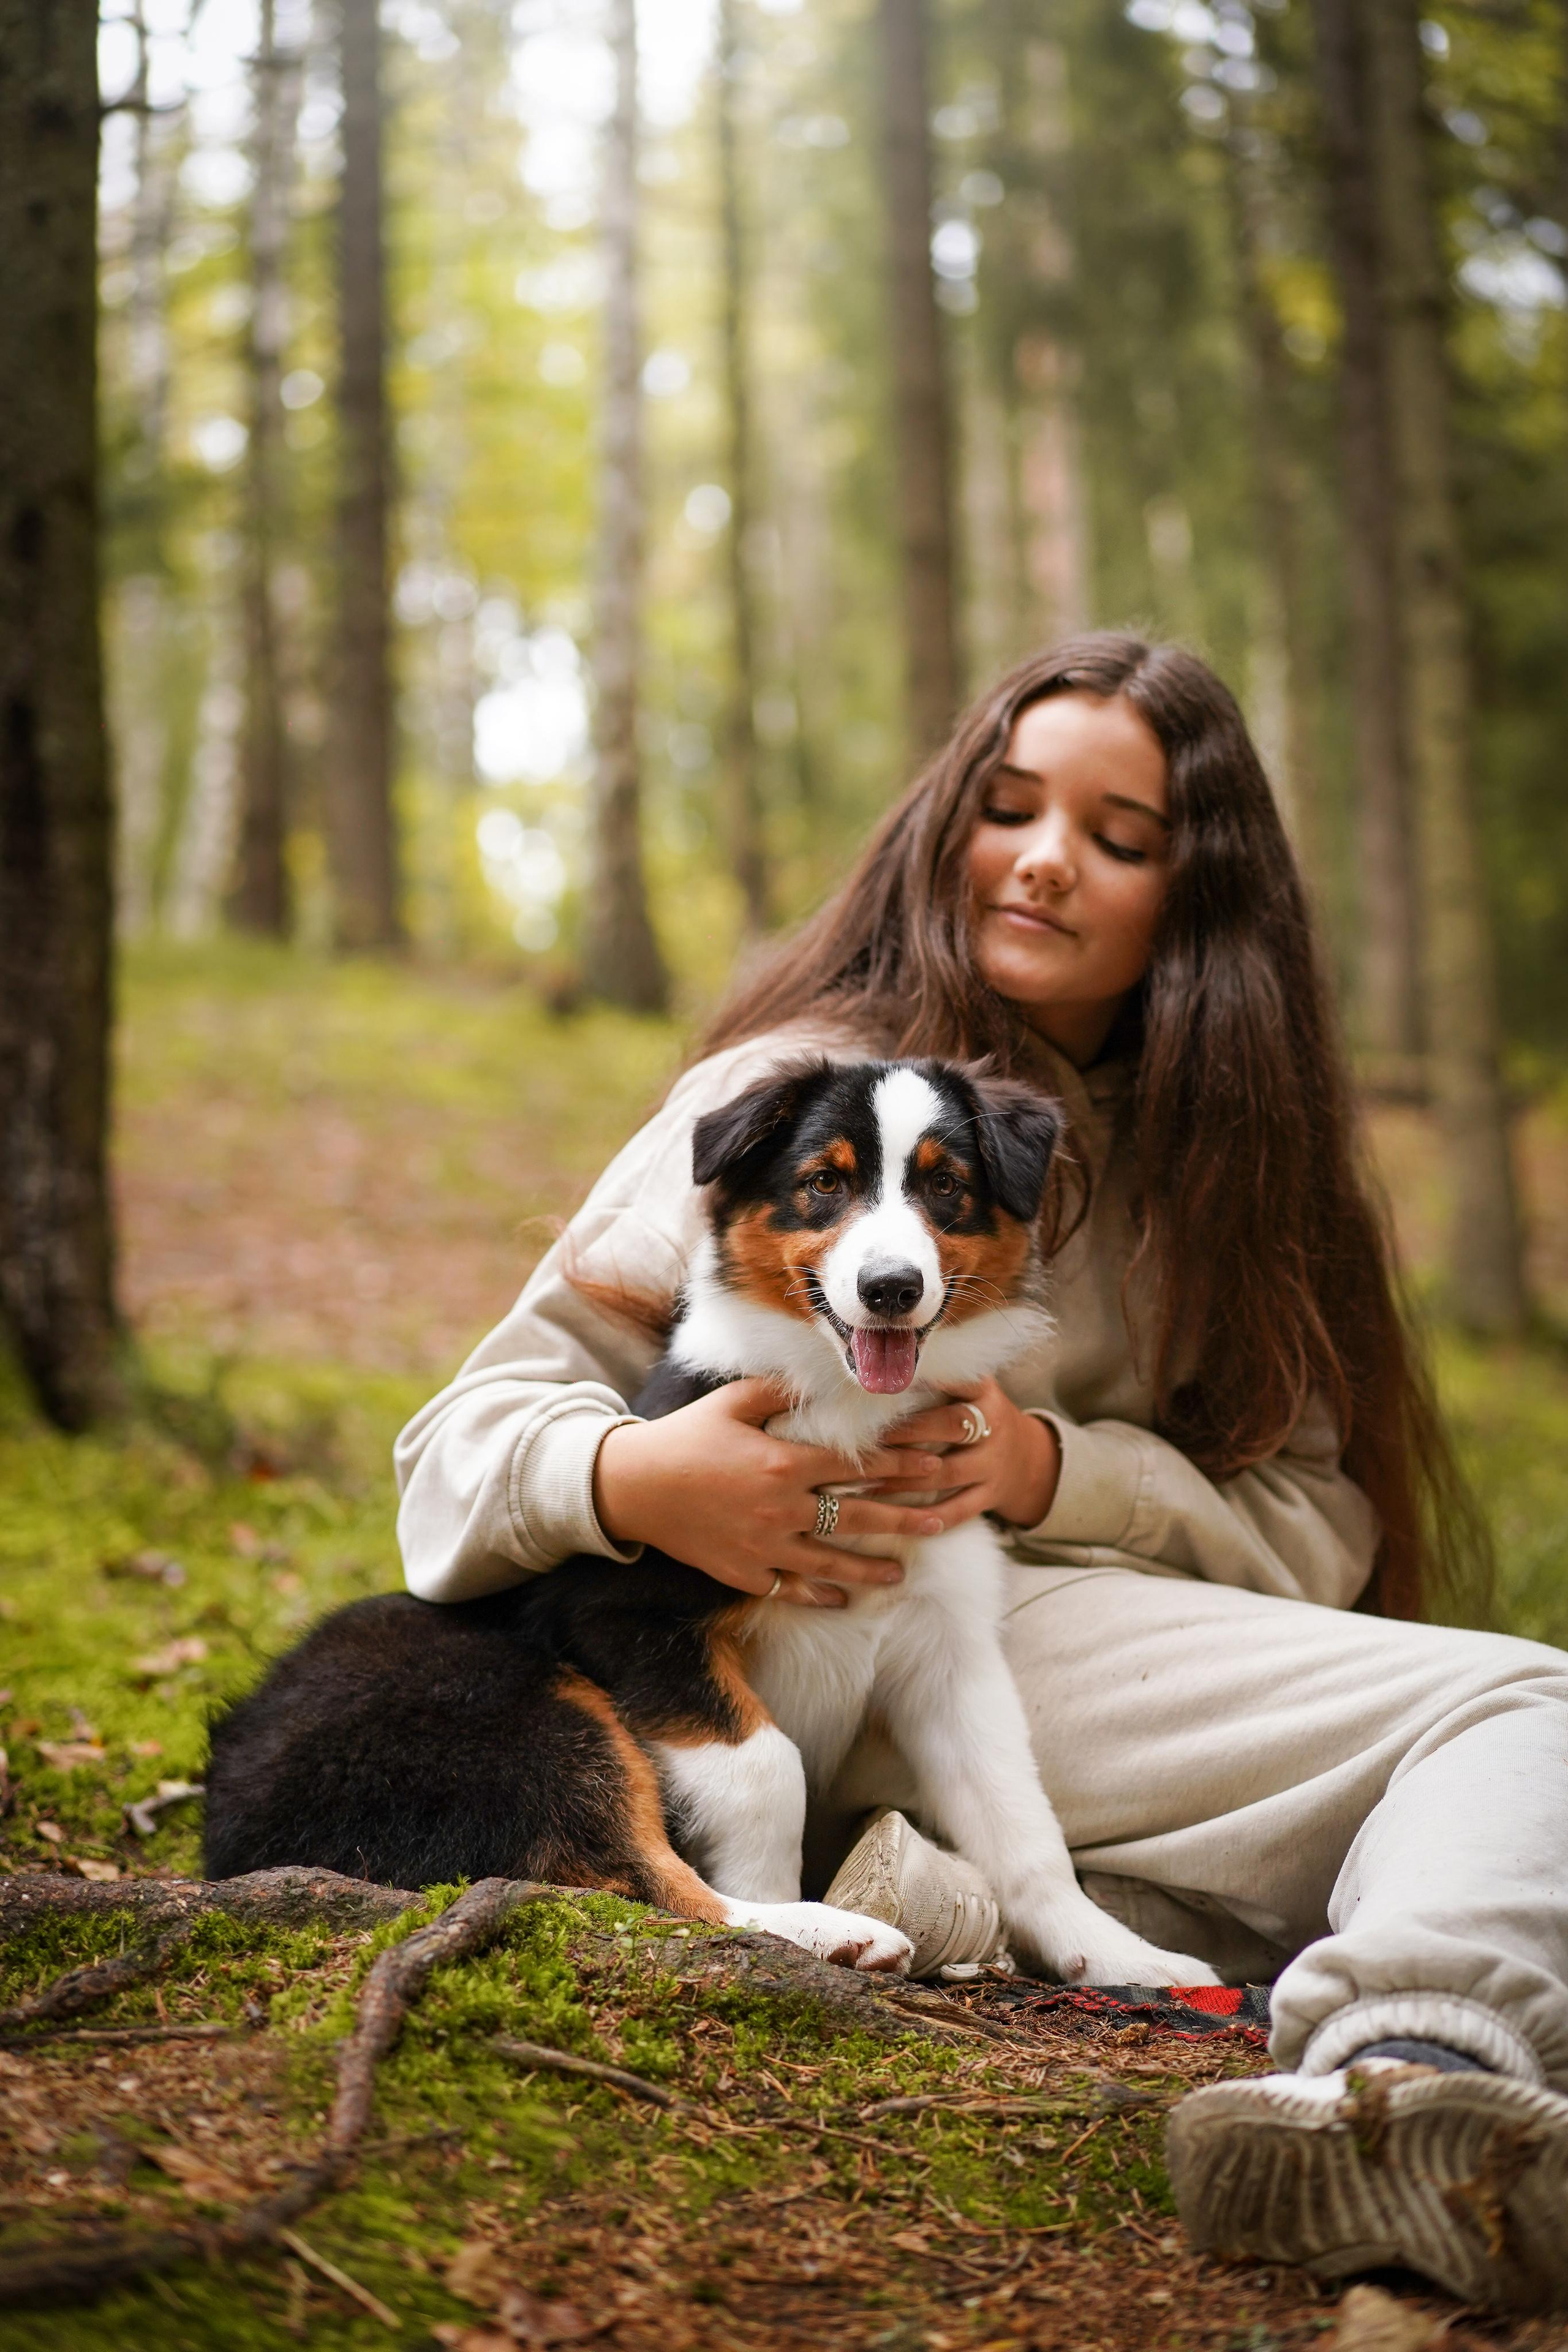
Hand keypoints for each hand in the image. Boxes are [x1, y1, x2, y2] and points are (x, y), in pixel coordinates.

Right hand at [591, 1378, 953, 1608]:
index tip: (935, 1463)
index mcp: (782, 1462)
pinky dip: (818, 1594)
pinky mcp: (743, 1573)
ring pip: (831, 1562)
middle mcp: (780, 1508)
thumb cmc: (683, 1437)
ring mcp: (763, 1546)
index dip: (901, 1464)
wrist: (632, 1486)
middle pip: (857, 1517)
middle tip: (941, 1522)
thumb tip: (819, 1375)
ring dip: (870, 1568)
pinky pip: (790, 1588)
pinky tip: (843, 1599)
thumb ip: (779, 1390)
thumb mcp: (731, 1402)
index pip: (856, 1465)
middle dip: (904, 1518)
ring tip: (901, 1575)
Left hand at [870, 1376, 1061, 1532]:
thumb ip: (939, 1381)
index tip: (893, 1380)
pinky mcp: (991, 1495)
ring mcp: (993, 1463)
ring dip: (906, 1478)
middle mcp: (993, 1425)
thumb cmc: (979, 1417)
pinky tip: (900, 1519)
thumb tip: (881, 1371)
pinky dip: (929, 1517)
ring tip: (869, 1479)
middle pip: (950, 1425)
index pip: (961, 1379)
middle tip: (867, 1436)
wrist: (1027, 1458)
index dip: (930, 1378)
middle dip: (907, 1431)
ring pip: (947, 1472)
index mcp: (985, 1392)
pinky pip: (959, 1509)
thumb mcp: (972, 1392)